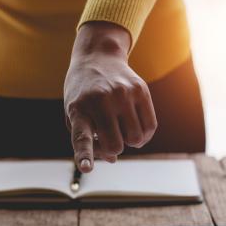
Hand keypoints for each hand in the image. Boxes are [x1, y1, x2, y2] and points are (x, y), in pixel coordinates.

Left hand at [64, 21, 156, 171]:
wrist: (97, 57)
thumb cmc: (83, 95)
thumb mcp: (76, 115)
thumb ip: (89, 141)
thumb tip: (112, 159)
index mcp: (78, 110)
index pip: (82, 137)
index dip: (85, 154)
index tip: (86, 168)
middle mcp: (100, 100)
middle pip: (116, 145)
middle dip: (113, 150)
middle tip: (107, 139)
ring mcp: (122, 94)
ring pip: (136, 138)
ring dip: (130, 141)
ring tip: (121, 129)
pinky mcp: (141, 90)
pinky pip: (150, 126)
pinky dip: (144, 135)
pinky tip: (135, 129)